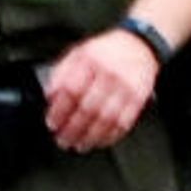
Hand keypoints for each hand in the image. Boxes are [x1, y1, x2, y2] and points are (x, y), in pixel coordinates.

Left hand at [41, 28, 161, 153]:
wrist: (140, 46)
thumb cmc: (106, 51)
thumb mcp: (78, 53)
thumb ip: (61, 73)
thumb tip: (50, 96)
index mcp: (90, 61)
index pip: (70, 90)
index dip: (59, 110)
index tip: (52, 123)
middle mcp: (109, 74)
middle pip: (88, 108)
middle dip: (73, 129)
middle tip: (63, 140)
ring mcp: (126, 88)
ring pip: (106, 119)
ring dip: (91, 137)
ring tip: (80, 145)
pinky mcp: (138, 99)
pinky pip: (124, 122)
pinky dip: (110, 136)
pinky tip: (100, 141)